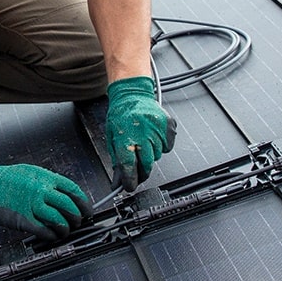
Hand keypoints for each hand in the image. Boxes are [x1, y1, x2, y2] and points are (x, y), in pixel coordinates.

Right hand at [0, 161, 91, 239]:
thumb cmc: (7, 179)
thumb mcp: (33, 173)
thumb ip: (49, 183)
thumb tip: (64, 193)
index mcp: (46, 179)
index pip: (74, 191)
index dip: (84, 203)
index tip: (86, 210)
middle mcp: (42, 191)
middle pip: (69, 207)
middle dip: (77, 217)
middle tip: (78, 222)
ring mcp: (33, 205)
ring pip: (59, 220)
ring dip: (65, 228)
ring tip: (65, 230)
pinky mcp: (24, 219)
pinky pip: (44, 230)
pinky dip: (51, 235)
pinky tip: (52, 235)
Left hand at [105, 76, 176, 191]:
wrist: (133, 94)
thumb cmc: (121, 115)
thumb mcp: (112, 137)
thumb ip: (117, 159)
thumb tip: (119, 180)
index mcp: (125, 137)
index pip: (129, 167)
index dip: (130, 180)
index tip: (129, 186)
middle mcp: (143, 135)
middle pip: (146, 165)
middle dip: (142, 172)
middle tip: (138, 171)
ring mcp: (158, 130)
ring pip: (157, 156)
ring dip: (151, 155)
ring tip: (144, 141)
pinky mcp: (169, 127)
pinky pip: (167, 147)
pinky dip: (161, 145)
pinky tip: (153, 136)